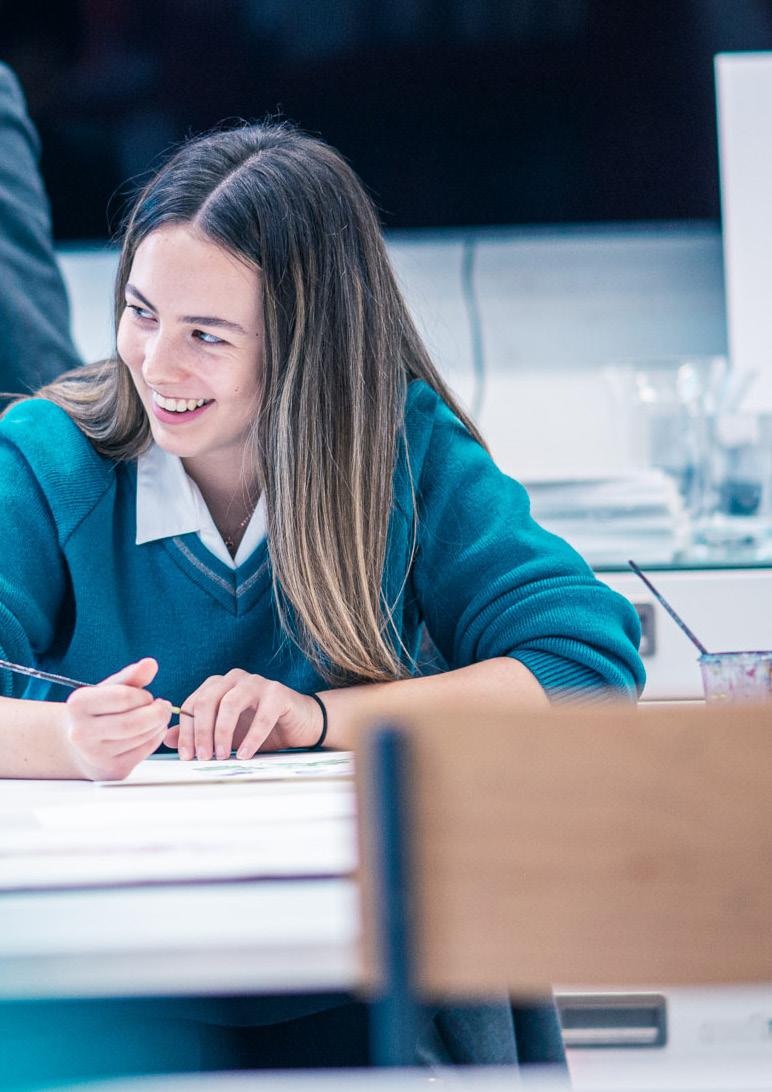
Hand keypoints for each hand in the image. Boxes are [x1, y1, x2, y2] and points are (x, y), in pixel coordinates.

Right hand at [64, 658, 172, 780]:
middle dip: (156, 713)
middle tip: (164, 707)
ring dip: (158, 725)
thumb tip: (151, 664)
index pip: (123, 697)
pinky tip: (152, 732)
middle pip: (133, 723)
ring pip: (140, 738)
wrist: (77, 744)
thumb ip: (131, 677)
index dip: (143, 696)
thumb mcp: (109, 689)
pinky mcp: (110, 770)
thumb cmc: (96, 712)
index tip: (147, 696)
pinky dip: (155, 739)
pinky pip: (143, 753)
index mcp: (78, 704)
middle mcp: (81, 732)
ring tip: (157, 718)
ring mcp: (94, 755)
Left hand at [165, 669, 322, 760]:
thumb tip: (167, 738)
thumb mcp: (226, 734)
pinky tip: (244, 754)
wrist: (300, 724)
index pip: (193, 704)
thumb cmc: (260, 728)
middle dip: (201, 731)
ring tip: (222, 756)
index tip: (185, 756)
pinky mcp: (278, 693)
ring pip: (230, 703)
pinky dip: (251, 737)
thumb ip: (197, 733)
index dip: (186, 730)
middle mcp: (234, 679)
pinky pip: (261, 715)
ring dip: (222, 732)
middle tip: (202, 757)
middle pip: (208, 699)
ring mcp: (257, 683)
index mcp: (218, 686)